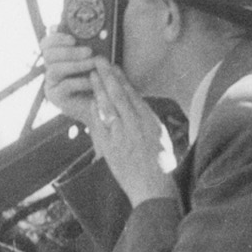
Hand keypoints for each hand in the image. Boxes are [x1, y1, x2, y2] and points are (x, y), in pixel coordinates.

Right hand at [39, 27, 98, 127]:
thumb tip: (85, 29)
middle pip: (48, 55)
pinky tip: (93, 80)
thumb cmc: (101, 75)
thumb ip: (88, 44)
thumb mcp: (95, 57)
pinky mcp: (56, 97)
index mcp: (57, 55)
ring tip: (94, 63)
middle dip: (69, 51)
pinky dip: (80, 81)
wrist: (104, 103)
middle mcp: (51, 67)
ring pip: (54, 69)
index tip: (72, 38)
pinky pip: (64, 85)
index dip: (56, 38)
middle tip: (89, 51)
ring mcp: (51, 83)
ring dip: (76, 64)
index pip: (46, 43)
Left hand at [85, 59, 178, 205]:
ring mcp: (122, 136)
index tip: (114, 66)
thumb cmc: (161, 166)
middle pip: (119, 95)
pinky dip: (95, 110)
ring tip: (92, 74)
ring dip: (99, 88)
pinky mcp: (110, 148)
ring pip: (109, 106)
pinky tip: (91, 100)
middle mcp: (136, 125)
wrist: (152, 190)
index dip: (122, 78)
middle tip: (98, 60)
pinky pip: (100, 125)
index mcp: (151, 121)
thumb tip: (137, 106)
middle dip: (108, 75)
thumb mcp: (160, 138)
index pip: (134, 94)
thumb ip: (147, 121)